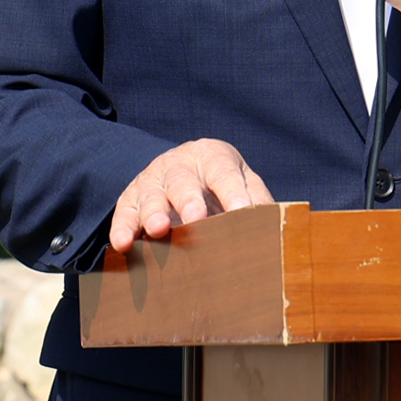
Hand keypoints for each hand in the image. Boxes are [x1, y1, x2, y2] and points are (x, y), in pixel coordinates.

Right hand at [106, 139, 273, 254]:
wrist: (180, 170)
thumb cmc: (220, 184)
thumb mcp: (243, 183)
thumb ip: (258, 200)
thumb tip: (278, 229)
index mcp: (213, 156)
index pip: (224, 173)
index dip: (232, 192)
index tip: (241, 212)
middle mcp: (179, 164)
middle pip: (183, 180)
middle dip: (189, 199)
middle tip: (196, 217)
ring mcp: (152, 180)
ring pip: (151, 195)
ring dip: (153, 213)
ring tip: (159, 229)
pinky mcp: (130, 199)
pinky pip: (124, 212)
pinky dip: (122, 228)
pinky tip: (123, 244)